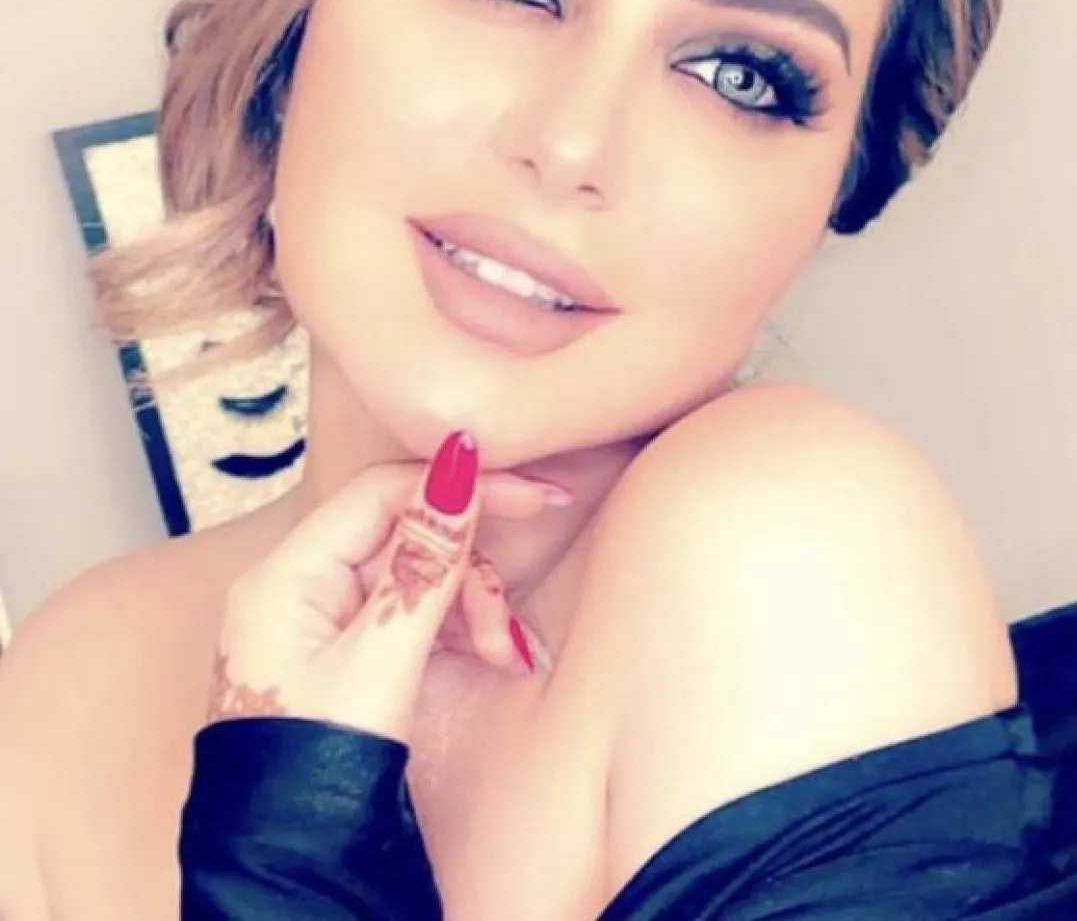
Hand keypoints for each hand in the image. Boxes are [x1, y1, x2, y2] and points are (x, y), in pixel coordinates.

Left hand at [205, 432, 557, 743]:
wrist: (289, 870)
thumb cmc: (317, 770)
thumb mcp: (381, 661)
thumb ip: (424, 562)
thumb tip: (458, 465)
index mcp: (285, 577)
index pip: (384, 492)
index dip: (459, 489)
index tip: (532, 496)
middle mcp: (294, 587)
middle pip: (404, 536)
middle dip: (468, 571)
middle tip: (507, 622)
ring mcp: (315, 622)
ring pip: (415, 576)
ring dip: (469, 607)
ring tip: (501, 655)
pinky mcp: (339, 654)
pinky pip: (407, 613)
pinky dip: (452, 630)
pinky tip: (486, 657)